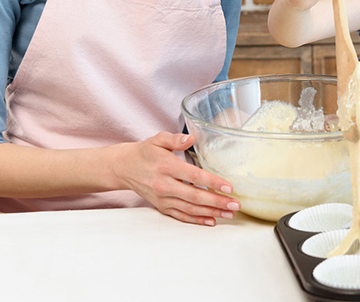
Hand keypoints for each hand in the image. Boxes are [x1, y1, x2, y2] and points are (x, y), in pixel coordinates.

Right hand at [114, 132, 239, 225]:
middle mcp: (164, 185)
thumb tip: (191, 138)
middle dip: (217, 202)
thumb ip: (175, 139)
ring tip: (229, 213)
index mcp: (166, 166)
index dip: (212, 182)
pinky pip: (181, 216)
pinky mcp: (161, 206)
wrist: (124, 168)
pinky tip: (211, 220)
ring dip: (211, 212)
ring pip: (190, 208)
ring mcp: (162, 198)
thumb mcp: (158, 139)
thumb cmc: (145, 152)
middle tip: (235, 204)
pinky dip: (196, 220)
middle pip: (195, 196)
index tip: (229, 187)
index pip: (194, 176)